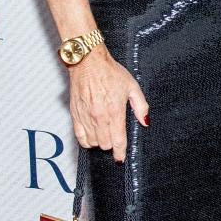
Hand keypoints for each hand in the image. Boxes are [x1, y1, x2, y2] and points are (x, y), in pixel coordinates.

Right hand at [69, 46, 148, 162]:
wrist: (88, 62)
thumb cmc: (109, 72)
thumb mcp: (132, 86)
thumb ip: (140, 106)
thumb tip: (145, 122)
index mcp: (115, 111)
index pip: (118, 141)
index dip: (120, 153)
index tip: (120, 158)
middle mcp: (99, 117)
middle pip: (105, 144)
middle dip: (111, 144)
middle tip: (114, 136)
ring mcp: (86, 117)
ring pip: (93, 142)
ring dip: (100, 142)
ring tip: (104, 133)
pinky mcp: (75, 114)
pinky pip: (79, 137)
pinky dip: (86, 140)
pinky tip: (92, 136)